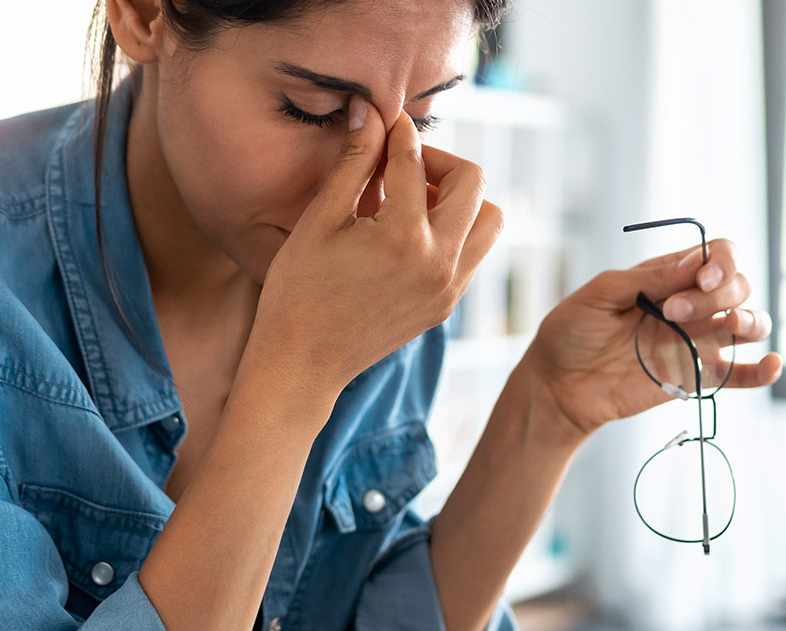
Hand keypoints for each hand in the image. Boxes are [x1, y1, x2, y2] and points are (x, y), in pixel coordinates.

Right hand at [247, 96, 503, 400]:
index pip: (415, 161)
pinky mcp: (447, 305)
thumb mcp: (320, 220)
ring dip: (459, 198)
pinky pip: (474, 252)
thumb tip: (369, 111)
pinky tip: (410, 231)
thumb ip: (353, 163)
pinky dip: (455, 230)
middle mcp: (439, 262)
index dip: (397, 132)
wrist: (301, 365)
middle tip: (401, 164)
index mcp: (404, 237)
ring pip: (488, 219)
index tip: (384, 121)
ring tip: (413, 200)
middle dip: (439, 161)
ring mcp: (449, 288)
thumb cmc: (297, 292)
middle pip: (473, 182)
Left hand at [521, 238, 782, 438]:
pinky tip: (771, 365)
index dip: (721, 263)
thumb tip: (694, 263)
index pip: (718, 256)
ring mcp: (697, 341)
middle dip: (717, 293)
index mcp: (669, 276)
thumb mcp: (599, 295)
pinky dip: (763, 370)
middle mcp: (691, 304)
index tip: (699, 278)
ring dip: (751, 319)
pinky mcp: (697, 377)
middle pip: (737, 286)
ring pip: (749, 323)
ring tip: (732, 325)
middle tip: (673, 312)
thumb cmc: (571, 333)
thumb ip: (647, 278)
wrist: (558, 385)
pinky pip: (741, 374)